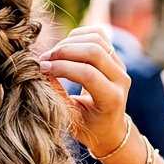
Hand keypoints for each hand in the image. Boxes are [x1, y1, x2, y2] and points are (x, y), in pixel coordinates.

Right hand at [38, 26, 130, 156]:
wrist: (109, 127)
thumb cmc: (88, 128)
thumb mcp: (71, 119)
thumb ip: (59, 96)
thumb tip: (42, 72)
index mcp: (112, 99)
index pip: (88, 74)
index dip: (62, 67)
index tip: (42, 69)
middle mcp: (121, 79)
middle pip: (94, 51)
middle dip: (64, 51)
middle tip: (43, 59)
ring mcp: (120, 65)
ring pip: (96, 40)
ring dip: (69, 42)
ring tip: (52, 55)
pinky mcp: (115, 56)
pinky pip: (98, 35)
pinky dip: (79, 35)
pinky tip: (65, 46)